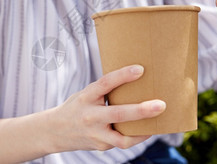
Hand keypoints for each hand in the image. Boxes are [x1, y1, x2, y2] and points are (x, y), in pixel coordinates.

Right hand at [48, 65, 165, 151]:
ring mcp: (95, 134)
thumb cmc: (78, 106)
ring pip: (122, 138)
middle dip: (141, 110)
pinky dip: (137, 136)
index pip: (105, 83)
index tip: (140, 69)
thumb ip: (106, 90)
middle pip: (118, 114)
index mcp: (86, 97)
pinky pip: (123, 142)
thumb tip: (138, 80)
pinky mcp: (101, 146)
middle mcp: (90, 116)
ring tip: (158, 123)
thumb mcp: (86, 94)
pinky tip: (148, 129)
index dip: (123, 76)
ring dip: (143, 132)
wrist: (55, 131)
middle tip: (161, 105)